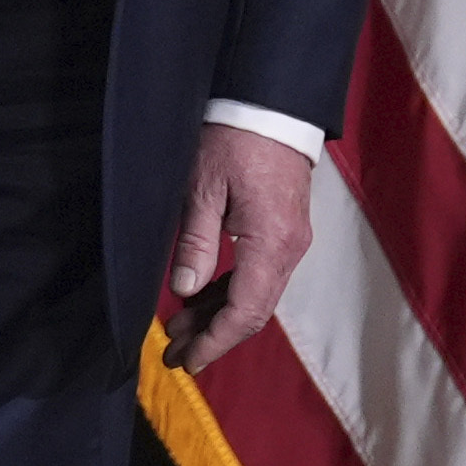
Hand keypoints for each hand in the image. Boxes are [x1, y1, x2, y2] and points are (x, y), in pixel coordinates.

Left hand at [162, 123, 317, 373]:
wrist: (273, 104)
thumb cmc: (235, 137)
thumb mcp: (202, 187)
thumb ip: (195, 243)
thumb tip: (185, 291)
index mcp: (271, 243)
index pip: (244, 312)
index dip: (214, 342)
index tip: (186, 361)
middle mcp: (289, 249)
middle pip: (253, 312)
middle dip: (213, 336)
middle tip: (174, 353)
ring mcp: (291, 241)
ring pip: (256, 296)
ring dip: (218, 315)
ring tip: (178, 328)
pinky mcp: (285, 231)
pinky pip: (260, 276)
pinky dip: (230, 292)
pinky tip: (201, 298)